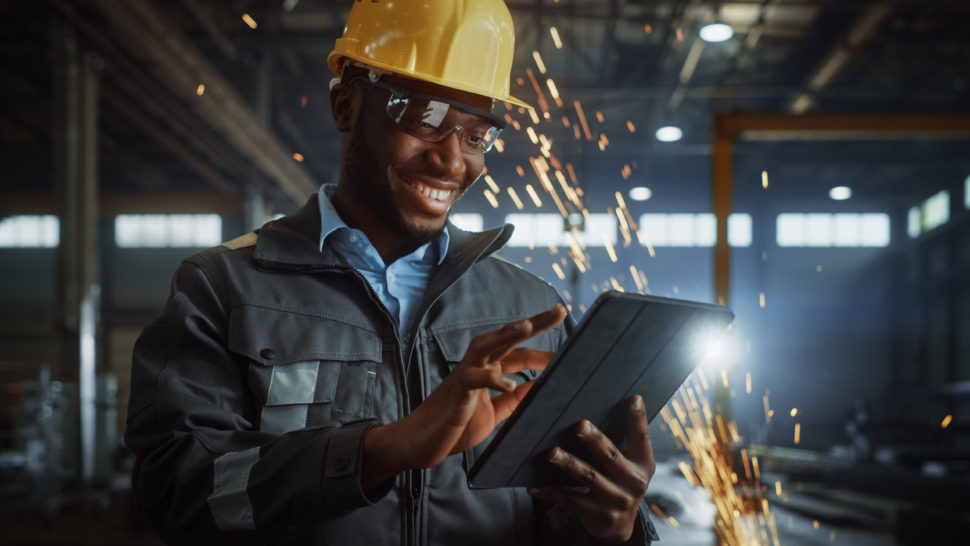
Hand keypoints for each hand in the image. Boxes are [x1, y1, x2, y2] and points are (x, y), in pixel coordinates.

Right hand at [362, 304, 566, 489]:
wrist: (420, 443)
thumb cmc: (456, 425)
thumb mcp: (495, 413)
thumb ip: (516, 399)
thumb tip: (543, 387)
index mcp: (487, 369)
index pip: (520, 352)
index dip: (544, 351)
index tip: (572, 350)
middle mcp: (476, 365)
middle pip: (506, 337)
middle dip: (533, 323)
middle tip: (559, 310)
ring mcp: (464, 375)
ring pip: (486, 346)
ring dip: (506, 334)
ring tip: (527, 325)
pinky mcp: (456, 393)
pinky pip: (473, 380)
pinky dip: (491, 379)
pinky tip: (509, 383)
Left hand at [528, 395, 655, 543]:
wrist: (619, 526)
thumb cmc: (620, 483)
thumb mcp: (631, 465)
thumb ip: (624, 443)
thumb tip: (603, 410)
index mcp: (642, 465)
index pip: (642, 438)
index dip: (638, 418)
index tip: (633, 398)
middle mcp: (633, 483)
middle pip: (611, 456)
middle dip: (594, 440)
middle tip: (579, 425)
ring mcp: (615, 500)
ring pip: (588, 477)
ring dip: (568, 463)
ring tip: (552, 452)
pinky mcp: (596, 513)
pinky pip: (569, 499)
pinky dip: (550, 492)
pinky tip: (534, 485)